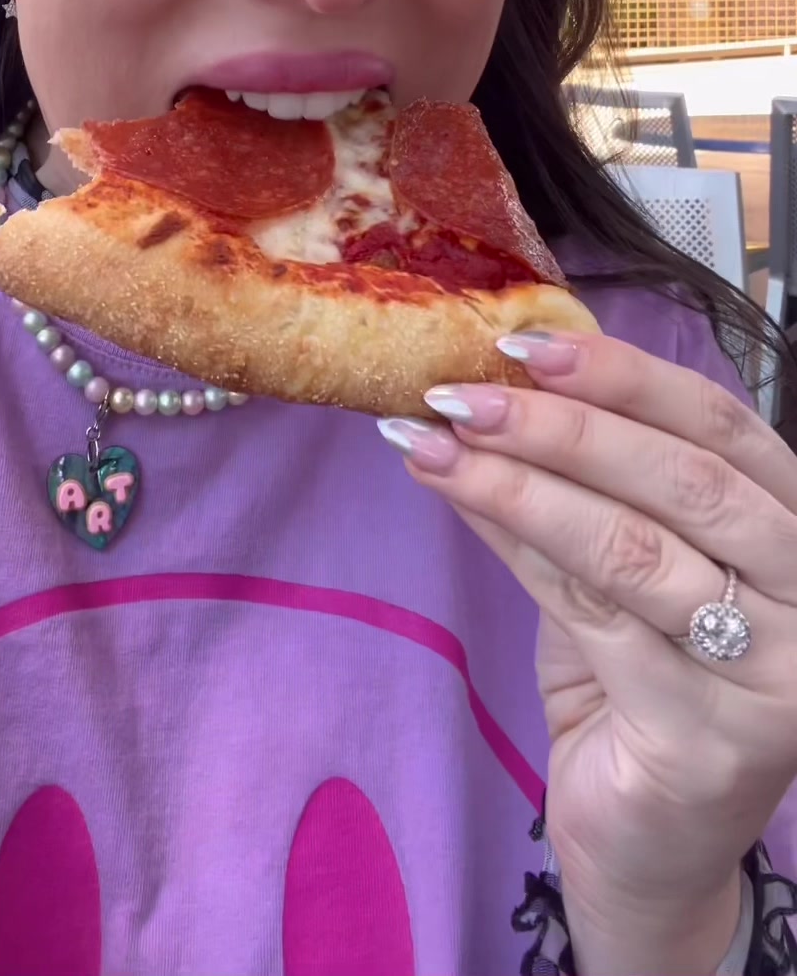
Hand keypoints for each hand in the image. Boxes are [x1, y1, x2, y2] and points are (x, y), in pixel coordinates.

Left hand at [379, 330, 796, 972]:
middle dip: (563, 425)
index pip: (722, 426)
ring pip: (630, 548)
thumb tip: (496, 385)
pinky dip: (512, 546)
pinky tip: (456, 502)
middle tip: (464, 392)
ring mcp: (771, 678)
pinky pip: (591, 617)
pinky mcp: (706, 740)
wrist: (653, 852)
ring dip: (516, 483)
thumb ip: (591, 487)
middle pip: (683, 481)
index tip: (528, 342)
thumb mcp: (627, 568)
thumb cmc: (645, 687)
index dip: (626, 375)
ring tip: (432, 442)